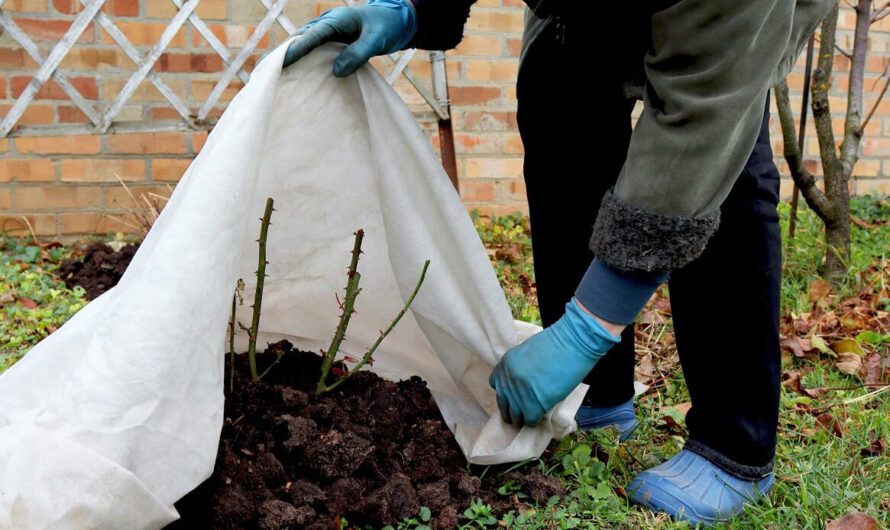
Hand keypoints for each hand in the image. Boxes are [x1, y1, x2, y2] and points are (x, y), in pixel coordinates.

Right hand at [282, 0, 416, 76]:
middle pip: (299, 38)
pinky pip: (310, 50)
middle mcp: (326, 23)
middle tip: (263, 70)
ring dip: (287, 57)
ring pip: (301, 44)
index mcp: (336, 20)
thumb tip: (336, 71)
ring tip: (269, 74)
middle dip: (282, 53)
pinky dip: (299, 60)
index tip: (281, 62)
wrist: (392, 20)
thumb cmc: (385, 27)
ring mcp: (325, 31)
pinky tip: (291, 74)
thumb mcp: (376, 41)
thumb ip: (357, 54)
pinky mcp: (328, 41)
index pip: (312, 36)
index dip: (296, 49)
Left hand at [488, 297, 620, 426]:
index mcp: (504, 365)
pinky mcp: (533, 406)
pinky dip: (534, 421)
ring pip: (515, 416)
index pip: (496, 385)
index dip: (506, 392)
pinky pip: (529, 420)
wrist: (571, 344)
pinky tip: (540, 417)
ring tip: (530, 418)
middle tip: (520, 413)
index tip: (514, 396)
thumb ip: (519, 367)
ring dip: (522, 418)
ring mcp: (518, 395)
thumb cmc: (555, 343)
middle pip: (503, 404)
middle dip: (511, 410)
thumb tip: (522, 383)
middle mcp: (507, 381)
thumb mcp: (526, 352)